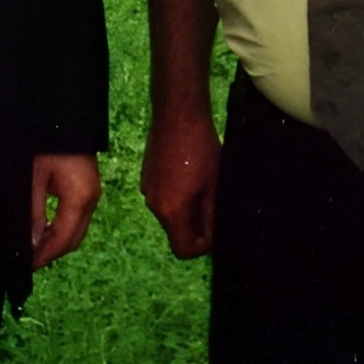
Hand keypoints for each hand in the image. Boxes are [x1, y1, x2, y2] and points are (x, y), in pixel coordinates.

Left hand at [30, 153, 103, 270]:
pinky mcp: (86, 184)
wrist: (59, 110)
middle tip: (25, 263)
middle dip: (51, 253)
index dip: (44, 257)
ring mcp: (91, 190)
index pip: (64, 240)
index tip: (23, 268)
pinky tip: (42, 229)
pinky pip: (75, 215)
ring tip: (30, 249)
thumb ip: (34, 214)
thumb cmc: (45, 143)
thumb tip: (32, 245)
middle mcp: (91, 197)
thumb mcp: (33, 179)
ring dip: (56, 241)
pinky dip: (60, 227)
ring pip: (76, 228)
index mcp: (81, 197)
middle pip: (74, 238)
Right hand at [140, 106, 220, 259]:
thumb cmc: (201, 149)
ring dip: (188, 208)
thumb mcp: (214, 184)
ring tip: (206, 186)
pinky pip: (164, 197)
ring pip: (171, 214)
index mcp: (171, 211)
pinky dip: (178, 195)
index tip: (217, 229)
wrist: (178, 114)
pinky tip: (191, 174)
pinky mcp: (147, 177)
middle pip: (176, 231)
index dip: (203, 245)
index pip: (183, 249)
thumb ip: (212, 214)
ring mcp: (147, 190)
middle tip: (215, 206)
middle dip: (197, 225)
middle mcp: (154, 206)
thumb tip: (214, 234)